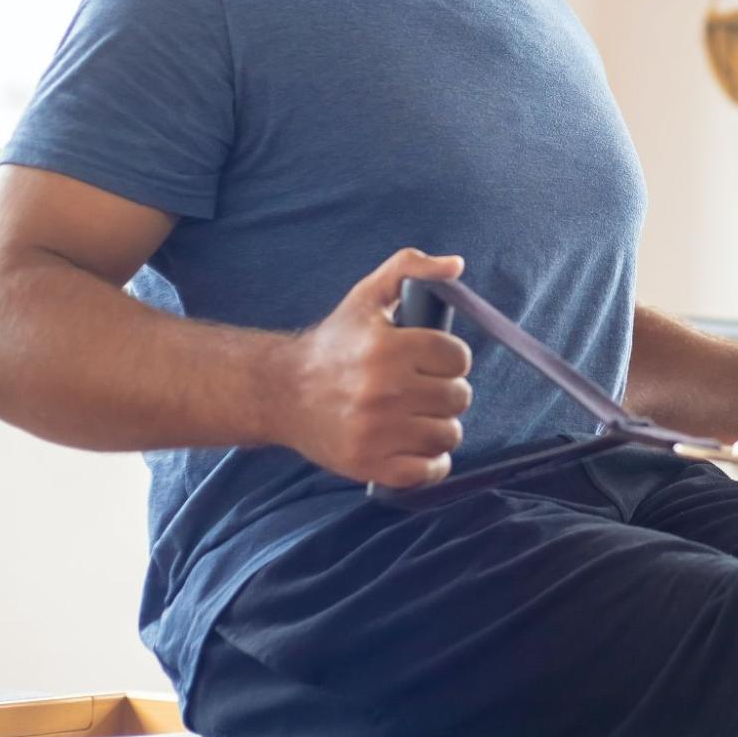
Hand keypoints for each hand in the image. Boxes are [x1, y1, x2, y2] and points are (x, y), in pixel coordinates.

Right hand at [270, 247, 473, 487]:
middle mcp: (381, 390)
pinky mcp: (367, 465)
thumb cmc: (334, 343)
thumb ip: (410, 268)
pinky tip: (418, 448)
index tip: (434, 360)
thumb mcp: (367, 296)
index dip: (450, 358)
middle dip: (447, 391)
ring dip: (440, 426)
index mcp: (387, 348)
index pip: (458, 358)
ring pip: (447, 434)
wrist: (279, 392)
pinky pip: (426, 472)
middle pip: (458, 397)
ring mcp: (374, 432)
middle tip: (425, 389)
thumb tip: (456, 264)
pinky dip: (431, 464)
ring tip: (420, 416)